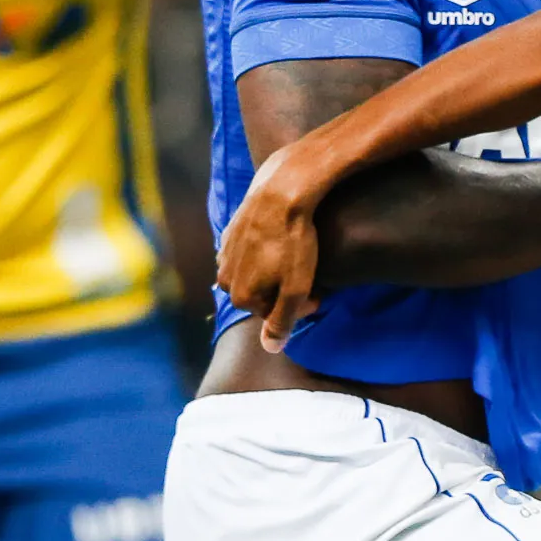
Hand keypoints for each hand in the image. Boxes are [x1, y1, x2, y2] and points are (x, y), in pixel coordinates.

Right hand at [218, 144, 330, 350]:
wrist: (281, 192)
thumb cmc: (293, 242)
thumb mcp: (295, 289)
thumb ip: (282, 322)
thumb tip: (271, 349)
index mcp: (238, 295)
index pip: (269, 316)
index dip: (296, 309)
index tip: (316, 297)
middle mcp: (224, 276)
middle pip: (260, 295)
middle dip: (284, 292)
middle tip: (312, 280)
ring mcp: (225, 252)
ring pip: (254, 274)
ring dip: (275, 273)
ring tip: (300, 261)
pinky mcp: (231, 231)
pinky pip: (249, 253)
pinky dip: (266, 253)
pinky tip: (283, 243)